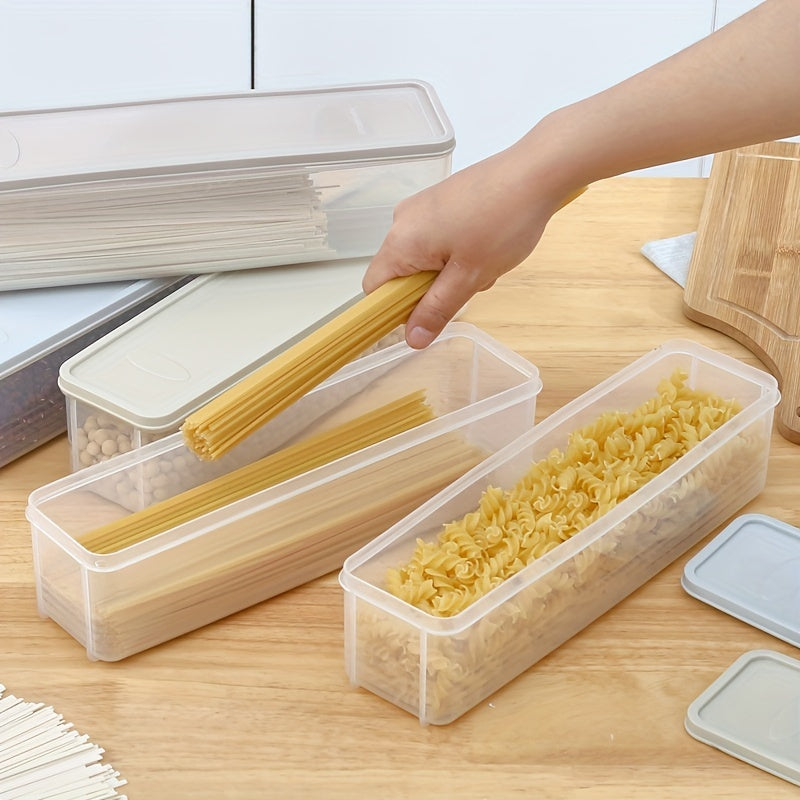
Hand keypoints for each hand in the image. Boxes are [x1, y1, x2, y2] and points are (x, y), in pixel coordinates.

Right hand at [362, 143, 572, 348]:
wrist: (535, 171)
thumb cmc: (503, 221)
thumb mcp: (469, 277)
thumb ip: (436, 310)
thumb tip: (412, 340)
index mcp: (400, 240)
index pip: (375, 288)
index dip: (394, 309)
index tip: (426, 316)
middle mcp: (402, 220)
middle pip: (401, 273)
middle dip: (433, 289)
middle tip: (469, 283)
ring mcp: (421, 206)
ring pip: (424, 258)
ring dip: (450, 272)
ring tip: (485, 262)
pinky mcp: (440, 199)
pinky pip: (436, 238)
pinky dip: (457, 251)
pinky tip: (487, 246)